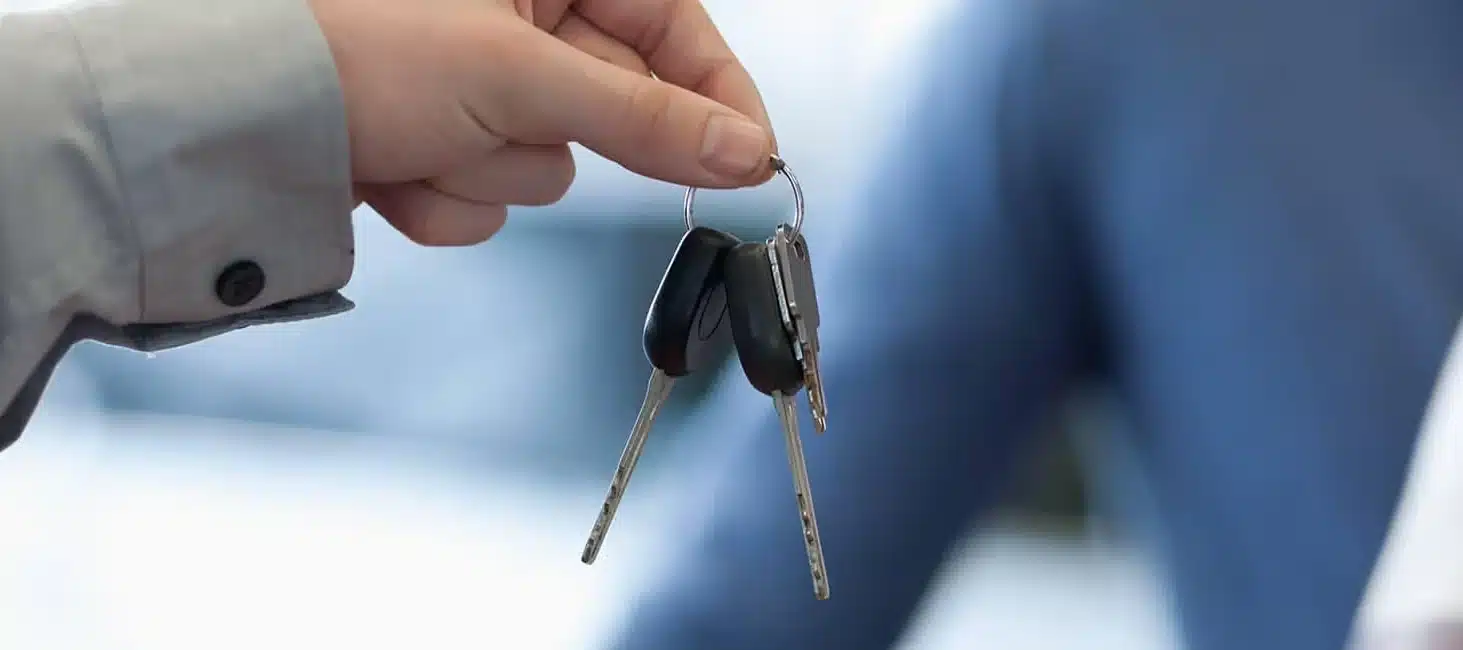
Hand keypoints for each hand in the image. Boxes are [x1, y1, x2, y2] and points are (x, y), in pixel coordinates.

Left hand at [308, 0, 775, 244]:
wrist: (228, 115)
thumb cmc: (355, 47)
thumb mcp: (521, 76)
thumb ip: (645, 120)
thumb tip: (747, 150)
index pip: (673, 26)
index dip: (716, 95)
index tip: (752, 158)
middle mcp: (514, 21)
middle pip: (609, 108)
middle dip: (551, 136)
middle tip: (512, 124)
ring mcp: (474, 87)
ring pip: (545, 165)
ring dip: (487, 171)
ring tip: (422, 134)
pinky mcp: (438, 145)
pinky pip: (486, 198)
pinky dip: (444, 198)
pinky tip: (391, 168)